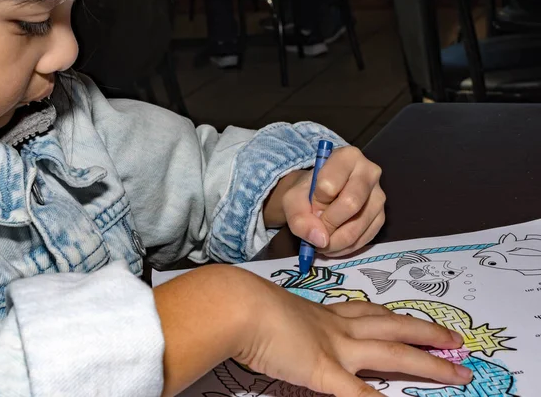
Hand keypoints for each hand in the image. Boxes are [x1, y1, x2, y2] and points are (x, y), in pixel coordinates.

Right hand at [234, 273, 472, 395]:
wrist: (237, 305)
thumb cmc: (246, 305)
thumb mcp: (268, 310)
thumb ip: (281, 322)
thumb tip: (279, 330)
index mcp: (323, 315)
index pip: (368, 313)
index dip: (394, 316)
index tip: (412, 319)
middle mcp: (337, 328)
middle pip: (393, 326)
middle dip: (427, 333)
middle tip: (455, 339)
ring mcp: (335, 348)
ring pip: (392, 352)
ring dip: (428, 364)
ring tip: (457, 373)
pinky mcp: (323, 371)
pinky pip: (358, 392)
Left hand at [265, 146, 384, 255]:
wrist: (318, 196)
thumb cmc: (307, 191)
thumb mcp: (293, 199)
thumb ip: (299, 217)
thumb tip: (320, 240)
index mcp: (347, 157)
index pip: (329, 185)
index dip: (316, 202)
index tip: (311, 204)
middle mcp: (370, 172)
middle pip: (350, 204)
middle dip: (328, 224)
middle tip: (316, 229)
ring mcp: (378, 195)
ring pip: (358, 225)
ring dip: (335, 241)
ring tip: (321, 242)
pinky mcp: (381, 217)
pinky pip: (365, 238)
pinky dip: (345, 248)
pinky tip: (333, 245)